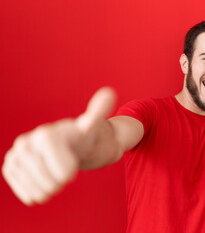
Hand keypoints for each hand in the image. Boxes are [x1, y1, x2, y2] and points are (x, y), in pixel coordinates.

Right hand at [2, 87, 115, 204]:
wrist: (71, 144)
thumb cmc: (85, 136)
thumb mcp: (95, 125)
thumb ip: (99, 111)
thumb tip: (109, 93)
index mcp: (46, 136)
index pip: (63, 174)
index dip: (70, 172)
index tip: (74, 158)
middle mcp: (25, 143)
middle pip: (50, 184)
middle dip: (62, 180)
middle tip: (65, 165)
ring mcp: (15, 156)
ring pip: (38, 192)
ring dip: (52, 187)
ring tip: (56, 170)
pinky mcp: (11, 168)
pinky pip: (28, 194)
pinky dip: (40, 192)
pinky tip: (45, 178)